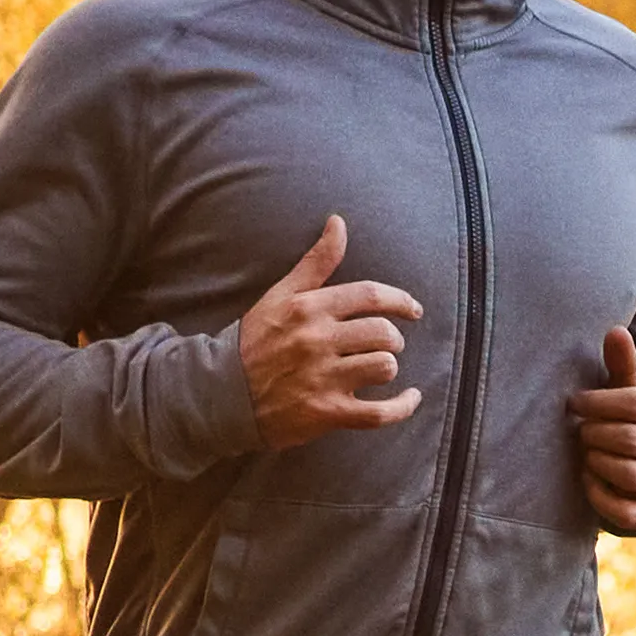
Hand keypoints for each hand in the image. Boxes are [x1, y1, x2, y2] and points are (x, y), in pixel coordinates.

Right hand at [239, 213, 422, 451]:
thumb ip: (316, 262)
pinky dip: (401, 407)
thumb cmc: (254, 343)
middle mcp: (317, 341)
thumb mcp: (280, 295)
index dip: (400, 301)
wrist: (222, 394)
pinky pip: (378, 413)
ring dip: (388, 367)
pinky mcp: (326, 414)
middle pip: (382, 333)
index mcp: (309, 309)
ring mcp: (322, 379)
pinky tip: (409, 399)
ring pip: (383, 367)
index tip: (413, 309)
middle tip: (387, 344)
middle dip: (393, 338)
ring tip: (379, 368)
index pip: (370, 295)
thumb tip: (339, 221)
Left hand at [570, 328, 635, 533]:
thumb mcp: (635, 392)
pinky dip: (599, 495)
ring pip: (627, 474)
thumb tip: (614, 330)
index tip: (575, 403)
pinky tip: (589, 478)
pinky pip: (624, 511)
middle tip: (581, 431)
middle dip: (595, 433)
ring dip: (597, 461)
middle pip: (628, 439)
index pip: (635, 404)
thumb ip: (624, 364)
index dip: (598, 402)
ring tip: (587, 452)